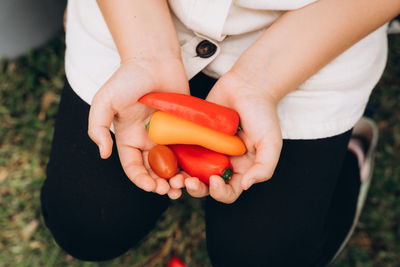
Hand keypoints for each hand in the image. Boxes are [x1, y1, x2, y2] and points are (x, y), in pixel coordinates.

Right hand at [88, 57, 188, 197]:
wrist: (154, 59)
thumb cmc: (128, 78)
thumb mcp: (104, 101)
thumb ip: (98, 127)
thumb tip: (102, 154)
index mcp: (128, 138)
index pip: (133, 167)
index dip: (141, 180)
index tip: (152, 186)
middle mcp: (147, 140)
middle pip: (154, 171)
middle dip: (162, 184)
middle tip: (171, 190)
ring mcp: (166, 135)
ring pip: (173, 164)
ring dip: (177, 178)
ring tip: (184, 184)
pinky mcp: (182, 127)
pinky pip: (187, 148)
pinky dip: (191, 163)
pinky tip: (196, 170)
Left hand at [184, 71, 282, 202]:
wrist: (247, 85)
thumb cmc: (262, 114)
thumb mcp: (271, 143)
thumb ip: (264, 167)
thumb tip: (246, 185)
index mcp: (240, 169)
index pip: (229, 191)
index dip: (220, 192)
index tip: (214, 180)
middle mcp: (222, 162)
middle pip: (205, 186)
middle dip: (195, 188)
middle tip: (188, 181)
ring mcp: (207, 150)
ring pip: (190, 171)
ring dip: (181, 178)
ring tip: (175, 176)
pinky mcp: (194, 136)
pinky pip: (181, 151)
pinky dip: (173, 158)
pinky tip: (168, 158)